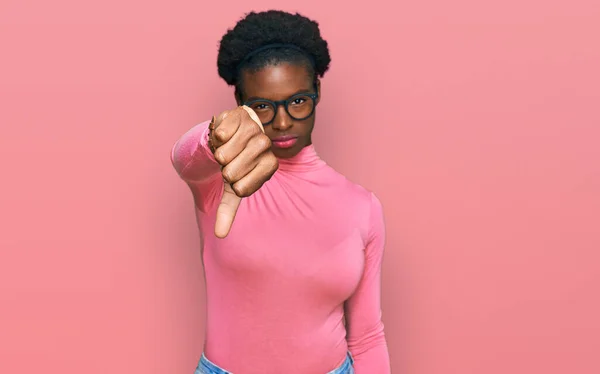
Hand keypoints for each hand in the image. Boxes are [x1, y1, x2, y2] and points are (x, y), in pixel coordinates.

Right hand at [209, 105, 277, 237]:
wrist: (226, 138)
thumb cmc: (232, 165)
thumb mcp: (231, 188)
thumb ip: (228, 210)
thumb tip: (220, 235)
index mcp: (270, 165)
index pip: (248, 185)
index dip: (237, 185)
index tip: (235, 181)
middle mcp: (266, 146)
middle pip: (236, 168)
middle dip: (226, 169)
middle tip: (228, 163)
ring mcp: (255, 128)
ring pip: (230, 149)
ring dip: (221, 152)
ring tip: (224, 150)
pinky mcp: (241, 114)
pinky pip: (224, 131)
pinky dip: (218, 135)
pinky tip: (222, 135)